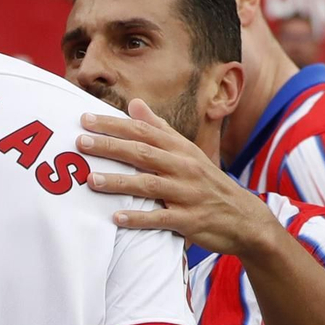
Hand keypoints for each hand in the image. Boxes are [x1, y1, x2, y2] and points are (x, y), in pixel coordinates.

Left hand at [77, 100, 278, 253]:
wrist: (244, 218)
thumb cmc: (208, 183)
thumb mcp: (188, 152)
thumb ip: (159, 129)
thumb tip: (134, 103)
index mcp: (181, 149)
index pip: (143, 131)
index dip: (114, 124)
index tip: (85, 119)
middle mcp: (184, 167)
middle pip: (142, 153)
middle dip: (110, 146)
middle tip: (80, 143)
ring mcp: (188, 194)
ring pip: (149, 185)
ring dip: (119, 182)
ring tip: (91, 180)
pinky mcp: (190, 221)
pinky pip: (161, 218)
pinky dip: (139, 218)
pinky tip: (117, 217)